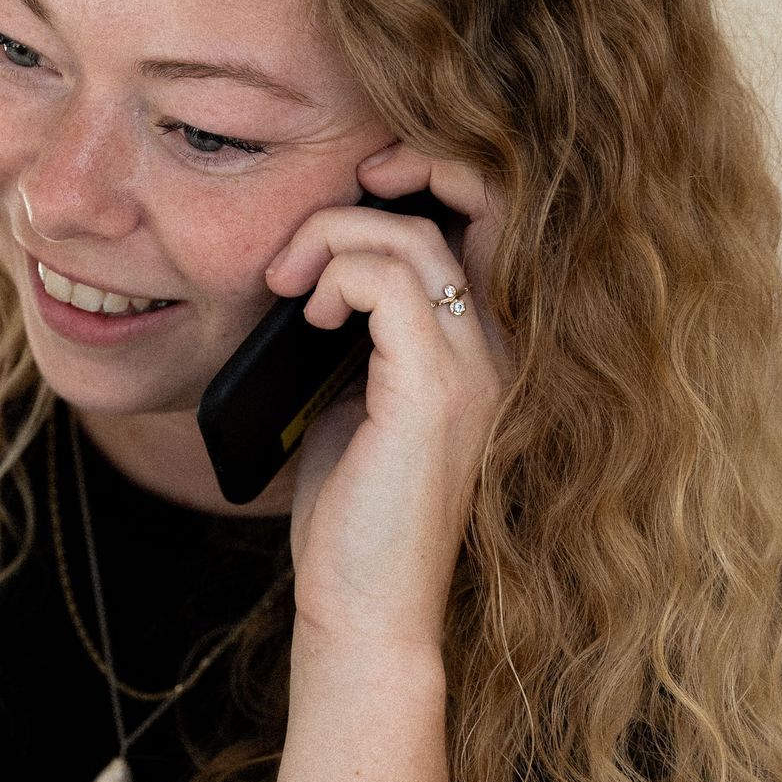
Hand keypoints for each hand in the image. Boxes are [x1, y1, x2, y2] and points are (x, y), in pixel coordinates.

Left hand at [263, 142, 510, 657]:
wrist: (364, 609)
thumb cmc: (353, 518)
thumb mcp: (354, 401)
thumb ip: (360, 333)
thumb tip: (313, 272)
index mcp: (482, 346)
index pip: (490, 215)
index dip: (430, 172)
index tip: (355, 190)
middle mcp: (496, 348)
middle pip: (477, 198)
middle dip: (393, 173)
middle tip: (311, 225)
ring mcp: (473, 368)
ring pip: (413, 237)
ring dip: (331, 239)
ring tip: (286, 286)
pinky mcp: (435, 390)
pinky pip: (392, 280)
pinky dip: (337, 276)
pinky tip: (307, 315)